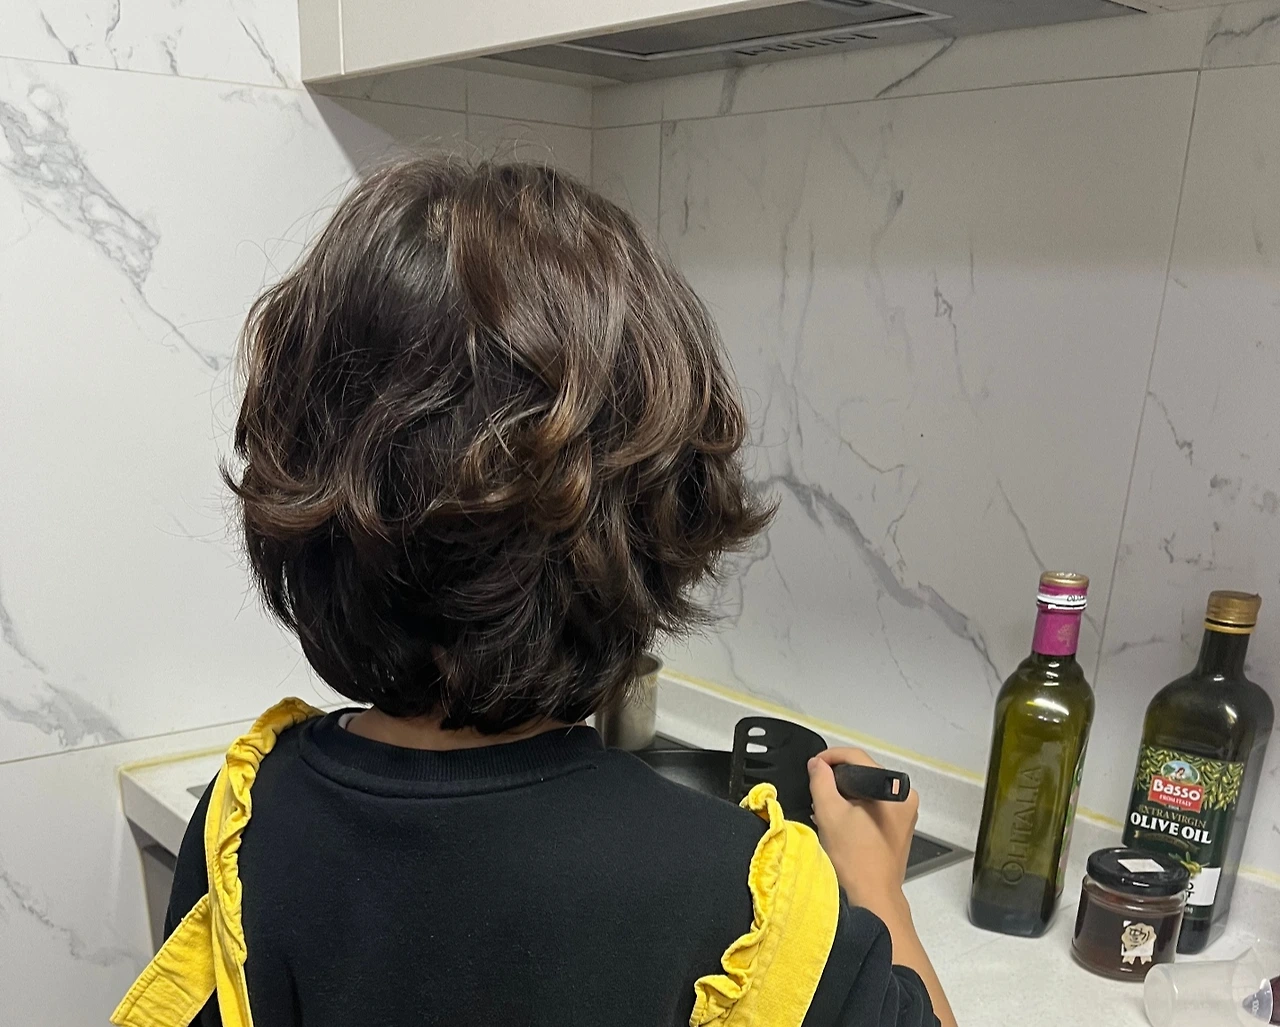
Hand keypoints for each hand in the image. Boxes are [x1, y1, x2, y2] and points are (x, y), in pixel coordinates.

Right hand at [807, 747, 918, 911]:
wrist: (872, 899)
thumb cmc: (854, 858)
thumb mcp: (830, 812)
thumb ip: (820, 780)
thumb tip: (817, 764)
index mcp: (895, 790)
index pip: (858, 758)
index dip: (830, 757)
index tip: (812, 766)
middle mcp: (904, 798)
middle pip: (862, 773)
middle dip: (836, 778)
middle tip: (815, 788)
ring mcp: (903, 814)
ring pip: (865, 790)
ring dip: (843, 794)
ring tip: (822, 806)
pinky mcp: (896, 829)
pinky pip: (871, 806)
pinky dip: (853, 808)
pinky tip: (837, 820)